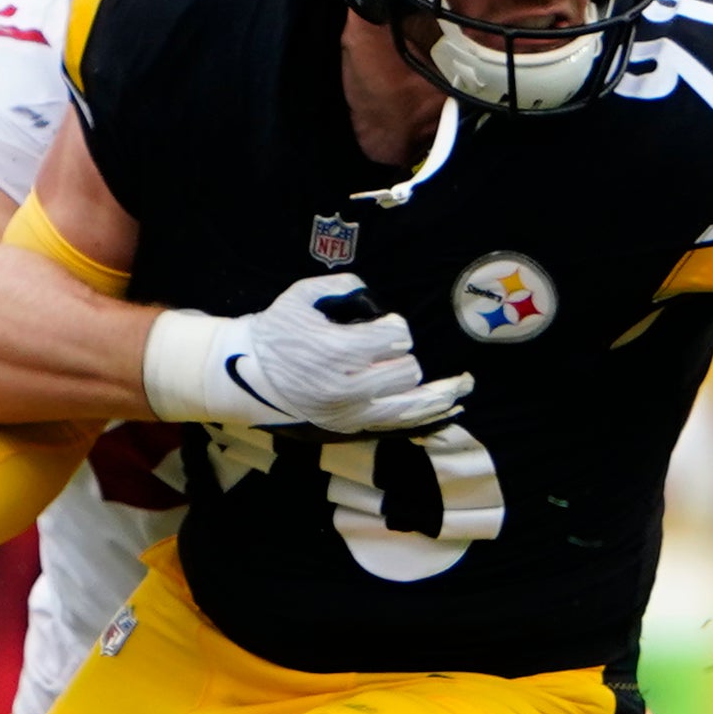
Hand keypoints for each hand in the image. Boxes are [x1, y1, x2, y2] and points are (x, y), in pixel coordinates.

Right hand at [140, 275, 472, 432]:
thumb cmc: (275, 332)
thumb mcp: (300, 297)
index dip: (395, 328)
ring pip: (411, 404)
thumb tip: (368, 290)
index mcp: (336, 351)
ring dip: (441, 393)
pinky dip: (427, 415)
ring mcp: (350, 411)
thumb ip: (339, 287)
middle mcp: (346, 386)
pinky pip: (398, 424)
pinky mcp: (350, 426)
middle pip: (407, 370)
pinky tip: (451, 406)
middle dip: (404, 355)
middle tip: (391, 349)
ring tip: (465, 385)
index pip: (394, 339)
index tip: (386, 326)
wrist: (247, 374)